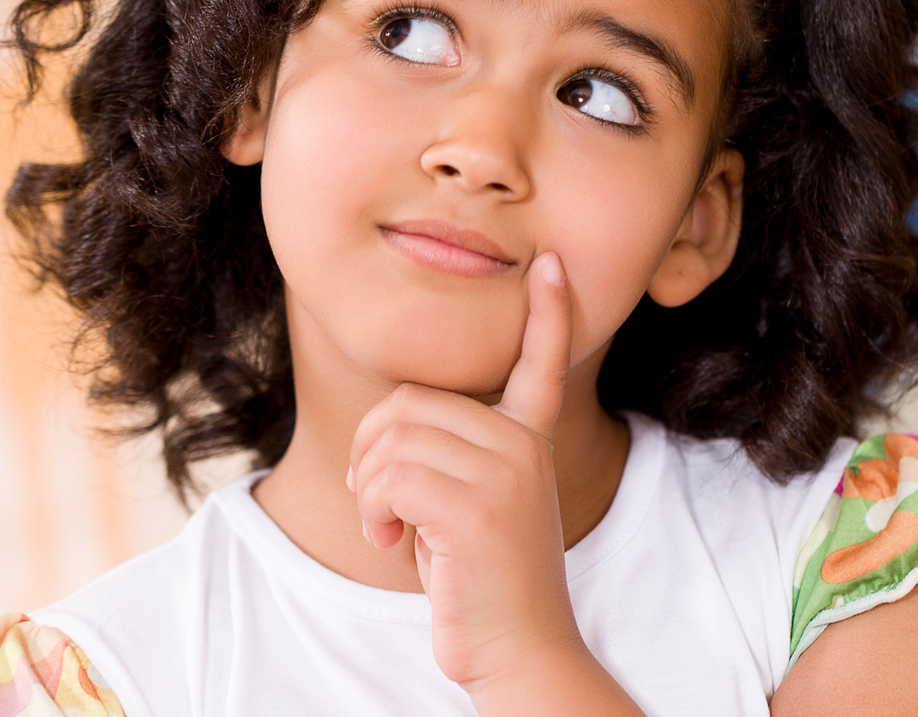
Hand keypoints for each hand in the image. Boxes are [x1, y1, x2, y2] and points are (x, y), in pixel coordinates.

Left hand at [348, 252, 588, 691]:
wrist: (518, 650)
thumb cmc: (481, 583)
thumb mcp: (470, 505)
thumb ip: (447, 455)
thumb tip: (383, 430)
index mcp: (528, 441)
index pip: (541, 364)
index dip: (547, 314)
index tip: (550, 266)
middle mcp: (523, 446)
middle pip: (409, 403)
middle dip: (371, 452)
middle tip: (379, 502)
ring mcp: (505, 472)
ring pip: (390, 440)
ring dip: (366, 489)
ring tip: (388, 527)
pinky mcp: (477, 506)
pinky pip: (388, 477)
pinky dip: (371, 511)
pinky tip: (388, 541)